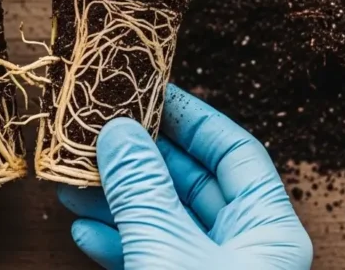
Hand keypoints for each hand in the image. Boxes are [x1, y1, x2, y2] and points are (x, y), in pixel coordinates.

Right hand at [58, 85, 312, 268]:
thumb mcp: (167, 252)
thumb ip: (142, 192)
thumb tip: (119, 132)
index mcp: (269, 229)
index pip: (234, 152)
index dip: (192, 117)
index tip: (150, 91)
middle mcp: (246, 247)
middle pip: (194, 182)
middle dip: (142, 158)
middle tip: (99, 131)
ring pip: (164, 221)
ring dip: (118, 200)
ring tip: (75, 178)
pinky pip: (151, 256)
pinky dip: (119, 242)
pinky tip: (85, 230)